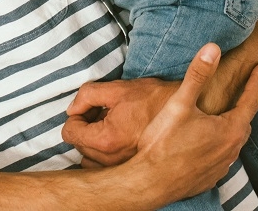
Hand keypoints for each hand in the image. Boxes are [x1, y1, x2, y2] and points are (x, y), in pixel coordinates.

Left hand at [62, 77, 176, 166]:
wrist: (187, 111)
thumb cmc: (155, 98)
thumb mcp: (118, 88)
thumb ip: (88, 95)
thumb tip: (73, 109)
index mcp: (106, 139)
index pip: (70, 132)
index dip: (76, 115)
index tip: (90, 107)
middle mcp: (112, 159)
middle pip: (78, 146)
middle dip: (85, 127)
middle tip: (103, 112)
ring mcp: (122, 168)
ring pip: (89, 159)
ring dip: (93, 141)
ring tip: (111, 124)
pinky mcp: (131, 169)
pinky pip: (104, 167)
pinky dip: (104, 153)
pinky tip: (119, 136)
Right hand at [131, 44, 257, 201]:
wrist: (149, 183)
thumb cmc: (163, 145)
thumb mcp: (180, 104)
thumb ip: (198, 75)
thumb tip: (212, 49)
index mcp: (230, 130)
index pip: (252, 99)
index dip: (256, 80)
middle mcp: (231, 150)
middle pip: (244, 121)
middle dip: (246, 103)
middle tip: (246, 88)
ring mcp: (221, 167)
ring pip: (233, 141)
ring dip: (232, 125)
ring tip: (226, 113)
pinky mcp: (209, 178)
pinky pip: (221, 157)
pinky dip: (219, 143)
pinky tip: (208, 140)